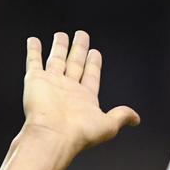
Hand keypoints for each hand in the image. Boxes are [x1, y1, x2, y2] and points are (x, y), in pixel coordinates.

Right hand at [22, 31, 139, 154]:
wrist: (54, 135)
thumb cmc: (80, 132)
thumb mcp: (109, 124)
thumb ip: (122, 116)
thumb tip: (137, 119)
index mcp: (85, 97)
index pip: (91, 75)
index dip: (93, 63)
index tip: (95, 52)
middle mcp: (68, 89)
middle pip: (75, 64)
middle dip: (79, 49)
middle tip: (82, 35)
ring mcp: (51, 84)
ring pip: (56, 60)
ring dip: (59, 47)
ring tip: (61, 34)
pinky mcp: (35, 80)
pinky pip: (34, 62)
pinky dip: (33, 51)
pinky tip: (33, 40)